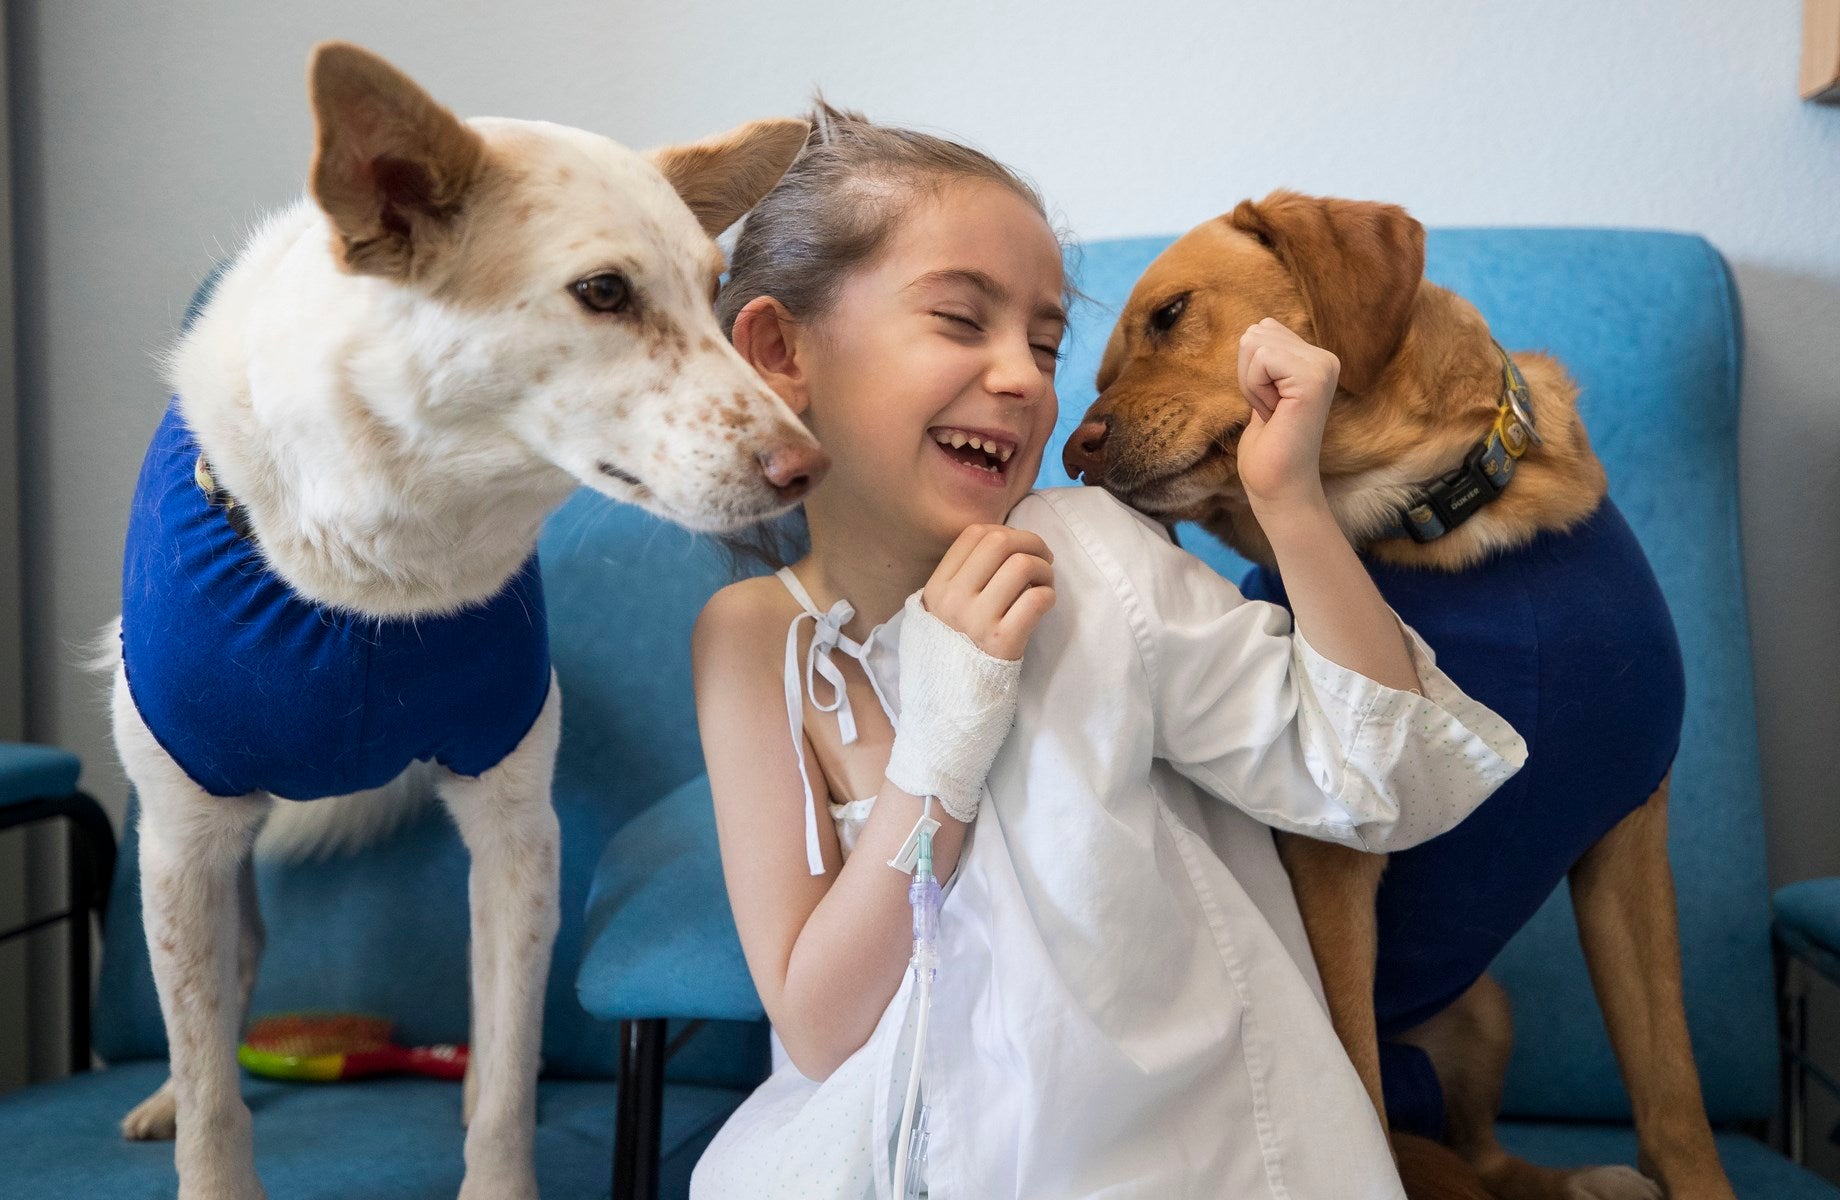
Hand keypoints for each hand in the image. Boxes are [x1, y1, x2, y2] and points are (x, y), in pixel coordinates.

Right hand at [883, 525, 1054, 822]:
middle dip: (1031, 544)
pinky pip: (1036, 600)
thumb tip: (991, 553)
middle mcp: (952, 601)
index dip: (1006, 533)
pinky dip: (1048, 596)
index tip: (1020, 549)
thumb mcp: (930, 625)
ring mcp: (976, 623)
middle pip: (1000, 542)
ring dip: (1044, 572)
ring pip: (1022, 566)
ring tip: (1045, 588)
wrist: (940, 728)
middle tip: (1043, 562)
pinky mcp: (1002, 646)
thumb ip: (951, 590)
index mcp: (933, 591)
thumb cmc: (942, 676)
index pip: (973, 535)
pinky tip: (1045, 607)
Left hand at [1236, 318, 1338, 513]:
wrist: (1278, 487)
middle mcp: (1325, 358)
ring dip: (1251, 383)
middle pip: (1256, 332)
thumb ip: (1266, 360)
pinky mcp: (1313, 379)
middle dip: (1248, 375)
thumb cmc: (1268, 448)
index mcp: (1316, 359)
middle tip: (1270, 411)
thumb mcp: (1264, 390)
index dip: (1250, 371)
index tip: (1269, 405)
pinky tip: (1273, 413)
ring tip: (1272, 413)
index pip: (1262, 330)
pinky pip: (1261, 359)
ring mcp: (1323, 367)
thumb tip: (1254, 329)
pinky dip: (1254, 388)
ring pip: (1255, 343)